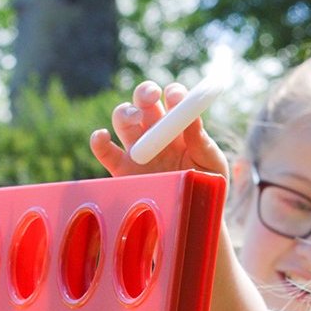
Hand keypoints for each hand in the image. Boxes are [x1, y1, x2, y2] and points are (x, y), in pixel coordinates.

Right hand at [89, 80, 228, 179]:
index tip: (176, 97)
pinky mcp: (121, 169)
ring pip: (123, 119)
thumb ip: (202, 142)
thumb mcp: (212, 164)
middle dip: (144, 93)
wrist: (193, 217)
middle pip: (143, 102)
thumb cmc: (206, 187)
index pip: (173, 99)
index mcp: (179, 126)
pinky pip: (104, 151)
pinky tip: (103, 136)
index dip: (173, 93)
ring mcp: (137, 150)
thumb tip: (193, 117)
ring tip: (135, 117)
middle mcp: (155, 132)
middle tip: (151, 96)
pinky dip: (98, 141)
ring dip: (125, 112)